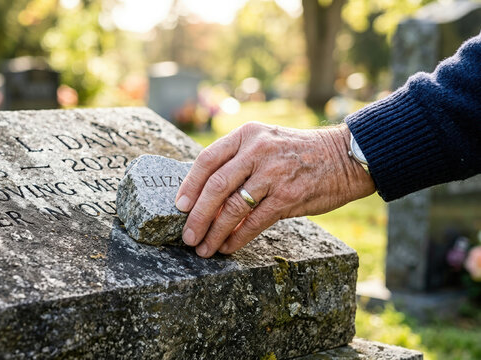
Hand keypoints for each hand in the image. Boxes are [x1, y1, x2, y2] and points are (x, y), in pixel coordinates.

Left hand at [175, 122, 374, 257]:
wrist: (343, 156)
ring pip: (233, 208)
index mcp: (247, 135)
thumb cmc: (297, 152)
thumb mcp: (265, 141)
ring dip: (214, 232)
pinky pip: (254, 222)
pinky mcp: (288, 197)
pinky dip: (237, 238)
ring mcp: (273, 174)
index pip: (207, 159)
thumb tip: (204, 194)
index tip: (179, 207)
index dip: (189, 185)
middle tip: (187, 235)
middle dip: (197, 216)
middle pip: (216, 186)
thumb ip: (237, 160)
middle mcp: (257, 151)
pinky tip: (228, 247)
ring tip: (204, 248)